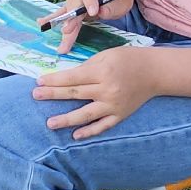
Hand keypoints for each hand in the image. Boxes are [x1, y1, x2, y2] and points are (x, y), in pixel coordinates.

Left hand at [33, 47, 157, 138]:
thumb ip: (87, 66)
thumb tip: (66, 78)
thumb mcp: (106, 54)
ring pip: (86, 114)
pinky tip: (75, 135)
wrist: (154, 72)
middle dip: (53, 95)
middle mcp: (107, 89)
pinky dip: (89, 131)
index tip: (38, 81)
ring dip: (66, 119)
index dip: (54, 80)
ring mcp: (114, 105)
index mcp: (102, 71)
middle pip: (75, 94)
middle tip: (36, 96)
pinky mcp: (121, 115)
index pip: (73, 77)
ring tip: (50, 123)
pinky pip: (103, 125)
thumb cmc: (128, 59)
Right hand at [52, 0, 139, 52]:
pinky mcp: (70, 8)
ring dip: (60, 25)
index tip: (93, 12)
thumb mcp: (120, 1)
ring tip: (47, 31)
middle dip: (71, 20)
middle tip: (67, 32)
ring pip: (66, 13)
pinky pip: (60, 14)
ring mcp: (72, 0)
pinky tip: (41, 23)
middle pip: (74, 6)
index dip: (90, 1)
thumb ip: (110, 8)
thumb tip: (100, 13)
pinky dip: (51, 19)